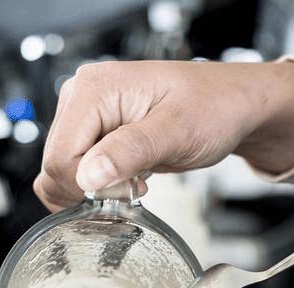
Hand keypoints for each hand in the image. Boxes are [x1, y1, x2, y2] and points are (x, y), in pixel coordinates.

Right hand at [35, 60, 293, 210]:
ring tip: (138, 180)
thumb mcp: (176, 131)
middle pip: (57, 166)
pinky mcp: (101, 133)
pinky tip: (134, 178)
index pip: (59, 157)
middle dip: (92, 189)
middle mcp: (83, 99)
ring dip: (98, 188)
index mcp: (93, 90)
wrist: (236, 107)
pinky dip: (105, 184)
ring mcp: (90, 116)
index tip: (125, 192)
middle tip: (136, 186)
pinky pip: (82, 170)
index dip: (85, 188)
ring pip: (67, 172)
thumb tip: (87, 175)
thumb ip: (130, 151)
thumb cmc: (215, 108)